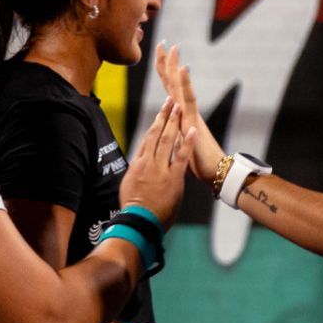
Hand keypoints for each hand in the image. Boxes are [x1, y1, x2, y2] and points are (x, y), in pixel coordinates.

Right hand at [119, 95, 194, 227]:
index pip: (147, 140)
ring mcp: (160, 169)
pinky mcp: (173, 178)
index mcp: (137, 164)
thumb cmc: (134, 209)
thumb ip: (136, 174)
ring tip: (178, 106)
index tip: (160, 113)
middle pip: (156, 134)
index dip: (154, 124)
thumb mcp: (130, 187)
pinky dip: (187, 142)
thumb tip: (137, 168)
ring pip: (167, 140)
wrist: (138, 221)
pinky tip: (192, 129)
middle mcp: (148, 162)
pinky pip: (181, 156)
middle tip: (170, 100)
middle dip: (164, 115)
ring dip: (173, 121)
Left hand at [154, 43, 225, 182]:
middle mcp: (186, 111)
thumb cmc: (199, 163)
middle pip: (174, 83)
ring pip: (180, 86)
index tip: (160, 56)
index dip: (165, 73)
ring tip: (174, 48)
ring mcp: (190, 114)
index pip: (170, 90)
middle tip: (165, 43)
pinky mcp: (194, 120)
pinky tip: (184, 68)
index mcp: (181, 116)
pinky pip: (188, 98)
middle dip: (168, 63)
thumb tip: (169, 131)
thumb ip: (175, 135)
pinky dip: (185, 82)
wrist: (216, 172)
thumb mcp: (179, 146)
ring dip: (176, 66)